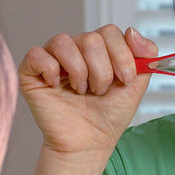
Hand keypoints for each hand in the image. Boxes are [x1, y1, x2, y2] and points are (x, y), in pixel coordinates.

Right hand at [20, 25, 156, 161]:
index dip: (121, 54)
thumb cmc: (107, 117)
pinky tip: (57, 86)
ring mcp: (52, 59)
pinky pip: (37, 54)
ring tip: (81, 90)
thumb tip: (132, 31)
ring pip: (63, 42)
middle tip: (99, 91)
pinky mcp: (31, 72)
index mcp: (98, 49)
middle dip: (101, 71)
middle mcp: (75, 49)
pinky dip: (51, 70)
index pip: (110, 31)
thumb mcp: (135, 86)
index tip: (124, 79)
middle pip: (90, 38)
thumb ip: (144, 56)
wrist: (89, 144)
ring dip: (79, 71)